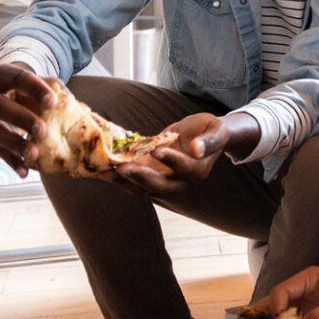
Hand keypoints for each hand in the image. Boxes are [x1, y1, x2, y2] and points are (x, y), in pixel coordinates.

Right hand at [0, 62, 54, 172]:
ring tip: (34, 155)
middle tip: (42, 131)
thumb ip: (57, 90)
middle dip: (21, 120)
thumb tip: (74, 104)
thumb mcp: (44, 82)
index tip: (52, 101)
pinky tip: (25, 171)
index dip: (34, 89)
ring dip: (15, 145)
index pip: (17, 78)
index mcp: (2, 74)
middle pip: (0, 107)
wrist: (10, 92)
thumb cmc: (32, 87)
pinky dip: (12, 162)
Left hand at [115, 112, 230, 194]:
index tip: (157, 150)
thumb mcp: (216, 130)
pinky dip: (118, 176)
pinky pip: (132, 180)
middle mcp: (180, 181)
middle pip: (160, 186)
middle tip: (122, 167)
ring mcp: (163, 179)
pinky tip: (102, 168)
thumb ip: (210, 140)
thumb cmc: (211, 130)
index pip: (185, 169)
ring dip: (123, 181)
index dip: (171, 161)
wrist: (202, 136)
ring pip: (142, 187)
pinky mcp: (149, 173)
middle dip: (140, 177)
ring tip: (105, 172)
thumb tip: (197, 149)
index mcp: (198, 171)